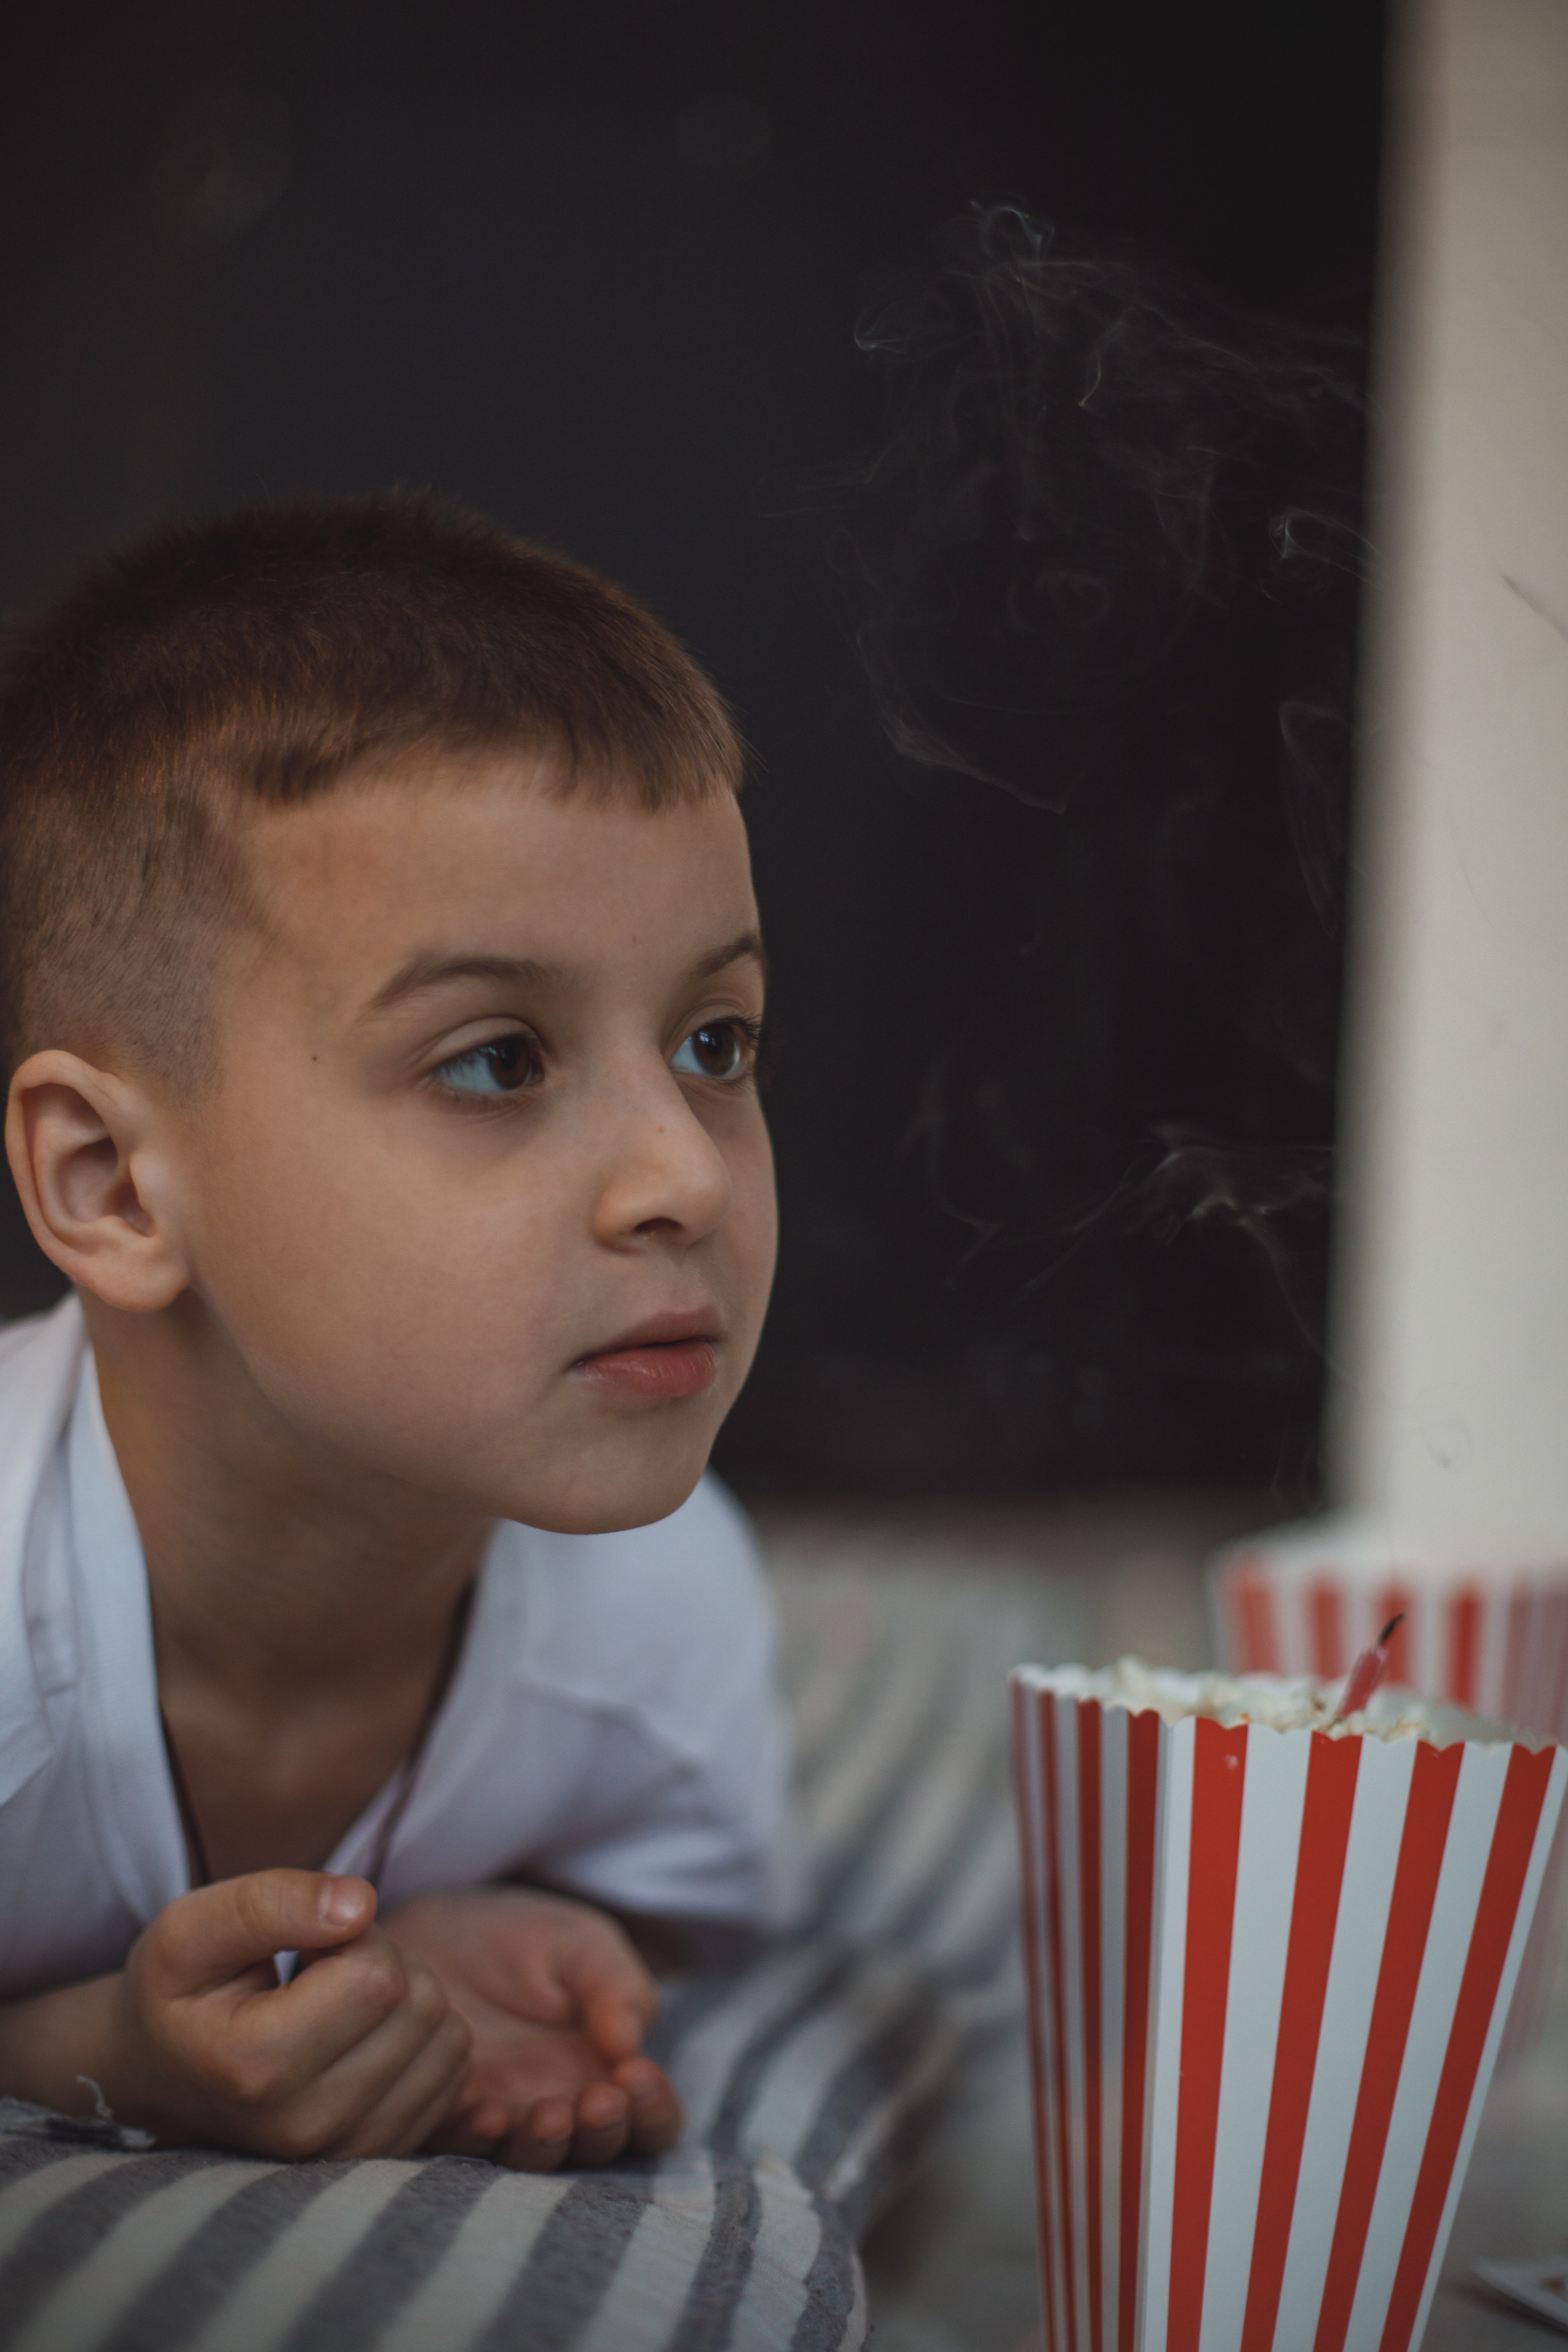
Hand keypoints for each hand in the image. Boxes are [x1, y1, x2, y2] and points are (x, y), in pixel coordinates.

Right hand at [104, 1870, 469, 2157]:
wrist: (163, 2076)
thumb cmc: (178, 1993)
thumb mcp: (192, 1927)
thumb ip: (271, 1902)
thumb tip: (361, 1903)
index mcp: (259, 2069)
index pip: (378, 1976)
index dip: (354, 1933)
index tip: (307, 1947)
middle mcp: (309, 2127)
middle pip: (420, 2006)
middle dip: (386, 1963)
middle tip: (325, 1972)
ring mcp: (349, 2151)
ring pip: (448, 2040)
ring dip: (409, 2001)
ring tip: (342, 2003)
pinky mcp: (382, 2155)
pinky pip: (454, 2074)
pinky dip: (424, 2039)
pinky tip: (365, 2037)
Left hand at [383, 1887, 682, 2169]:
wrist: (438, 1927)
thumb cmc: (523, 1937)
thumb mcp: (580, 1944)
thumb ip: (615, 1986)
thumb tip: (631, 2045)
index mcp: (607, 2071)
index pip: (650, 2118)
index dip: (653, 2110)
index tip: (636, 2073)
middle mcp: (564, 2106)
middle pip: (600, 2151)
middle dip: (604, 2132)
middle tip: (597, 2100)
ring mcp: (505, 2118)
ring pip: (537, 2161)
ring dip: (547, 2147)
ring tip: (548, 2113)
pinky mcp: (448, 2115)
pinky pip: (465, 2146)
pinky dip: (479, 2139)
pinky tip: (487, 2112)